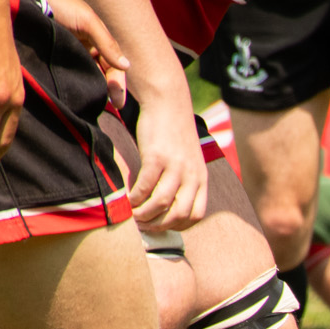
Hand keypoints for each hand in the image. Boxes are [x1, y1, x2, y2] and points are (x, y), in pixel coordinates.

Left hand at [34, 0, 130, 104]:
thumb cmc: (61, 4)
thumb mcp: (87, 21)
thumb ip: (107, 44)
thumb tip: (127, 66)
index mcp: (98, 39)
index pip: (114, 66)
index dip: (118, 84)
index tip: (118, 102)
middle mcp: (87, 48)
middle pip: (104, 74)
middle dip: (109, 90)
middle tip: (109, 107)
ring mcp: (72, 53)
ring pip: (89, 76)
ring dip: (94, 89)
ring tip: (94, 103)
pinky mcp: (56, 57)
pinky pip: (71, 74)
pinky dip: (77, 84)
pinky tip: (77, 94)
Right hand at [128, 97, 209, 230]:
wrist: (168, 102)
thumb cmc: (173, 133)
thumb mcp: (187, 160)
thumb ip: (183, 180)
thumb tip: (167, 204)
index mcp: (201, 179)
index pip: (195, 215)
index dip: (177, 226)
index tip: (161, 226)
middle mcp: (192, 176)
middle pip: (179, 215)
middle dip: (159, 226)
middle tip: (143, 227)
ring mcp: (176, 167)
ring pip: (161, 204)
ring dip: (144, 215)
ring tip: (133, 216)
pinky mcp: (157, 157)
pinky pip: (145, 187)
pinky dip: (135, 198)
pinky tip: (128, 199)